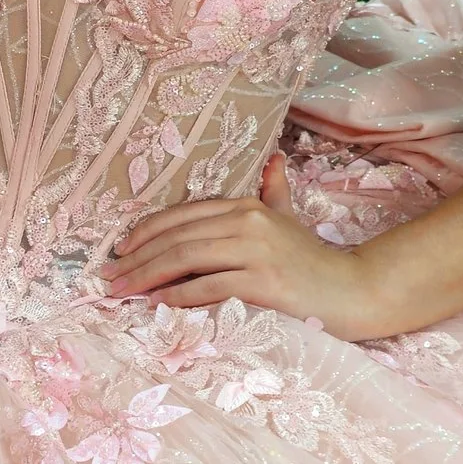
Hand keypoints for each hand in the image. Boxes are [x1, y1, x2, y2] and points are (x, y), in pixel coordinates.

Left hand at [99, 156, 401, 338]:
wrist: (354, 291)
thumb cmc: (314, 262)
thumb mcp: (290, 219)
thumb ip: (276, 191)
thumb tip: (273, 159)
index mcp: (247, 207)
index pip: (183, 215)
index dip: (146, 231)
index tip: (120, 251)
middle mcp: (247, 223)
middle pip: (177, 238)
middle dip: (136, 258)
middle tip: (108, 278)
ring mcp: (255, 252)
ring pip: (185, 259)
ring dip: (146, 277)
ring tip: (121, 293)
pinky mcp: (261, 283)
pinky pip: (207, 287)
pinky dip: (177, 296)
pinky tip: (156, 304)